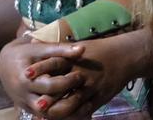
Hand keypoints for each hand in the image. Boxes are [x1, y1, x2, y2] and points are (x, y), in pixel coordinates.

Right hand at [0, 35, 85, 116]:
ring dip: (66, 111)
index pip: (49, 86)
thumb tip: (82, 49)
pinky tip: (76, 108)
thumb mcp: (40, 48)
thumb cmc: (25, 53)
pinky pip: (46, 117)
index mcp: (25, 80)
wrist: (5, 64)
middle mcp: (24, 95)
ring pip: (48, 116)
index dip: (67, 82)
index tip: (80, 75)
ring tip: (83, 102)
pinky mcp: (29, 109)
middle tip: (82, 90)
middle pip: (49, 106)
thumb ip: (60, 49)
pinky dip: (61, 114)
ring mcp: (26, 104)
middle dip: (68, 99)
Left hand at [29, 30, 152, 119]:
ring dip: (56, 111)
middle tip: (34, 103)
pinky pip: (84, 111)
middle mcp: (82, 73)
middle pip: (60, 87)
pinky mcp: (99, 98)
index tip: (26, 74)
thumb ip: (59, 50)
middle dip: (46, 97)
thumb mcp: (80, 46)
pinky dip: (72, 116)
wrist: (126, 56)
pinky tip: (62, 119)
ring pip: (71, 104)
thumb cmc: (100, 50)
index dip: (40, 69)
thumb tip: (35, 41)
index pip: (54, 63)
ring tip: (42, 116)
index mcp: (75, 59)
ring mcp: (91, 87)